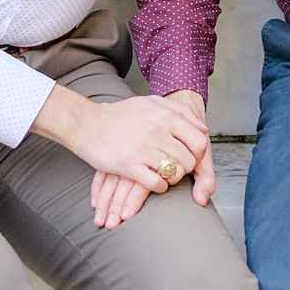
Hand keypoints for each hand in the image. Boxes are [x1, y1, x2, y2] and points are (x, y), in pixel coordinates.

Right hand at [87, 91, 212, 228]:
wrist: (86, 124)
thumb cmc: (120, 115)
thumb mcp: (150, 103)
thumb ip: (180, 112)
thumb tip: (204, 130)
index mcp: (163, 115)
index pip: (199, 141)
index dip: (198, 153)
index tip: (188, 156)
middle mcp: (155, 130)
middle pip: (188, 161)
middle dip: (184, 168)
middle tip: (173, 166)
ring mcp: (142, 148)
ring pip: (175, 173)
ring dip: (172, 178)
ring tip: (162, 173)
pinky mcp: (129, 165)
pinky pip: (158, 184)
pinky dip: (159, 186)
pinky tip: (152, 180)